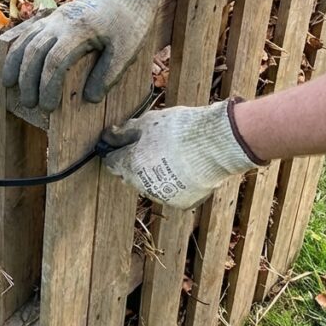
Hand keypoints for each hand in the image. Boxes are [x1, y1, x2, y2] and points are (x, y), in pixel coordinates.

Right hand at [2, 0, 173, 111]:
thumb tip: (89, 98)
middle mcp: (62, 22)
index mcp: (80, 30)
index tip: (48, 107)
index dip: (47, 86)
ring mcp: (55, 17)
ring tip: (11, 87)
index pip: (55, 61)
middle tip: (30, 104)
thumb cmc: (129, 23)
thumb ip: (109, 75)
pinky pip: (28, 32)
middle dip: (28, 80)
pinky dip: (17, 49)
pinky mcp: (53, 17)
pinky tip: (13, 65)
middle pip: (35, 52)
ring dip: (16, 64)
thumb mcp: (127, 51)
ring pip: (26, 40)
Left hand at [99, 99, 264, 209]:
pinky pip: (170, 192)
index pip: (111, 162)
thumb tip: (110, 136)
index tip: (120, 144)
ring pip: (150, 186)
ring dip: (153, 174)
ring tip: (170, 156)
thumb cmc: (180, 129)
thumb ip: (124, 132)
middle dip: (133, 163)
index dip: (114, 151)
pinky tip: (182, 168)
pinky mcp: (181, 203)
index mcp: (130, 165)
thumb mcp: (147, 122)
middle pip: (129, 175)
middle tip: (148, 147)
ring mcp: (162, 196)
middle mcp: (142, 185)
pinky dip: (173, 182)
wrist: (215, 144)